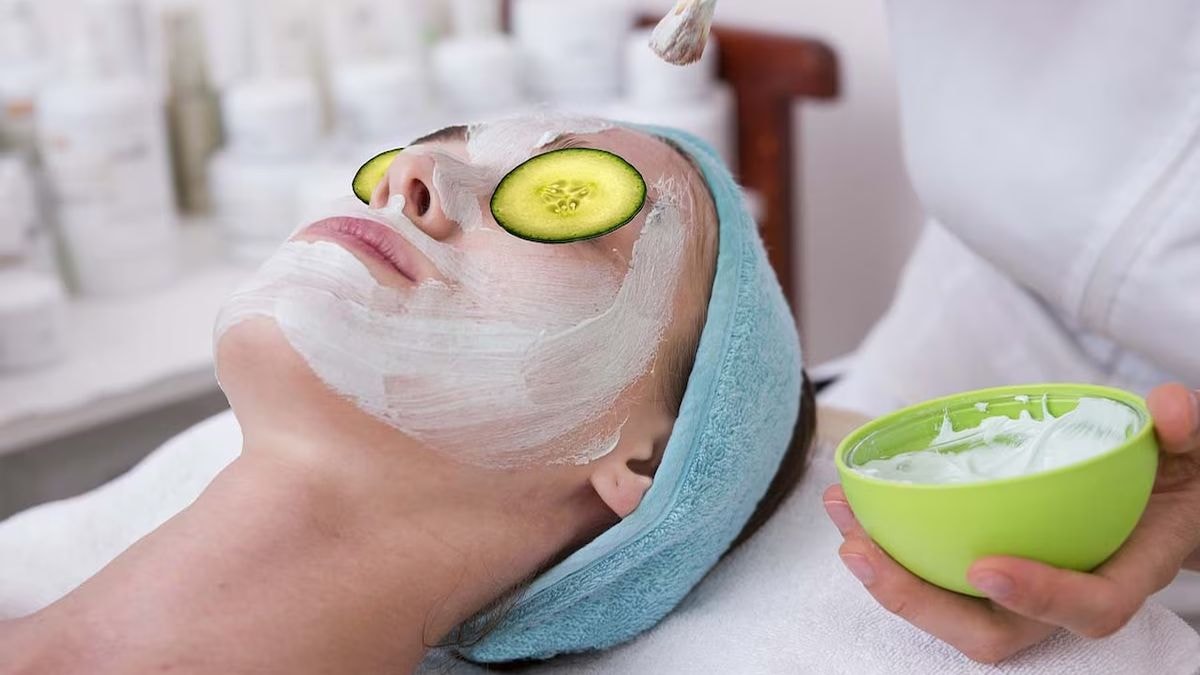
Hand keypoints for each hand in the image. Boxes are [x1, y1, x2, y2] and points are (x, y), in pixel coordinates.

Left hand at [822, 383, 1199, 662]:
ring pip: (952, 612)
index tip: (987, 567)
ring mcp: (1021, 588)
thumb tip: (1170, 410)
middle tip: (863, 552)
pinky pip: (936, 575)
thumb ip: (1186, 432)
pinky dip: (892, 547)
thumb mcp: (1192, 451)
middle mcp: (1064, 594)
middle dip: (921, 602)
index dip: (1040, 597)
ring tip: (844, 525)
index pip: (1090, 607)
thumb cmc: (1175, 476)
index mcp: (1124, 573)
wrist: (1165, 496)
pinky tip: (853, 508)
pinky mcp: (987, 567)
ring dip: (890, 578)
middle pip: (993, 633)